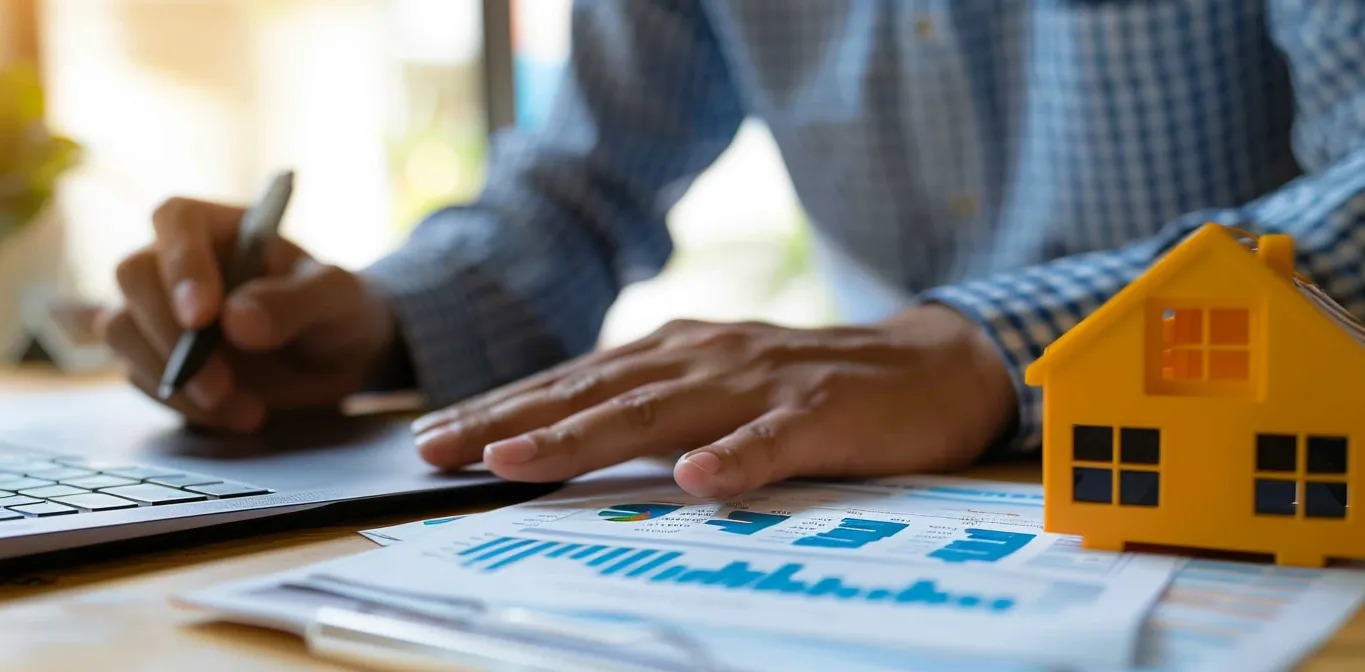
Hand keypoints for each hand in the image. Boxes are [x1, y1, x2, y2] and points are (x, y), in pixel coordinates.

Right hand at [101, 197, 399, 430]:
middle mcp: (175, 260)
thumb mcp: (336, 299)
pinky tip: (241, 414)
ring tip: (245, 409)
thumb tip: (235, 321)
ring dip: (172, 379)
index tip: (203, 317)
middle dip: (170, 336)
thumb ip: (294, 301)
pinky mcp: (154, 357)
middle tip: (218, 385)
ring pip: (122, 329)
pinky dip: (184, 406)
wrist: (335, 358)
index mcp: (219, 225)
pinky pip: (141, 377)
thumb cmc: (335, 309)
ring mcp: (157, 309)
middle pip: (134, 275)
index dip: (181, 264)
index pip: (176, 220)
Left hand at [409, 306, 1016, 497]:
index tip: (430, 437)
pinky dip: (733, 458)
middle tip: (435, 449)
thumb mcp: (714, 387)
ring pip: (658, 413)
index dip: (498, 407)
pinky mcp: (821, 413)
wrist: (933, 366)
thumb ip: (647, 406)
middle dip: (507, 421)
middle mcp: (701, 357)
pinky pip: (771, 439)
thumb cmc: (807, 386)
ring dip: (582, 437)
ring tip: (514, 460)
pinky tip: (695, 482)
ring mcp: (759, 381)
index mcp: (673, 353)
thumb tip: (555, 437)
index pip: (569, 383)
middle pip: (590, 394)